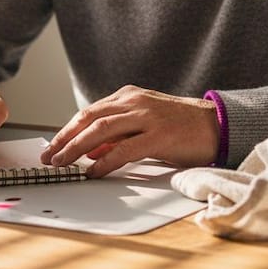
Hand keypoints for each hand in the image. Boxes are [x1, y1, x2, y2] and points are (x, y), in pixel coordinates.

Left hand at [39, 85, 218, 177]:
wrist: (217, 125)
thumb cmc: (181, 127)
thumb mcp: (144, 125)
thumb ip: (118, 135)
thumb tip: (90, 152)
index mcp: (129, 96)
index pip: (89, 112)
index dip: (67, 130)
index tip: (52, 146)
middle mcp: (135, 102)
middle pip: (89, 119)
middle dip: (65, 139)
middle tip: (50, 157)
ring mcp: (147, 117)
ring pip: (101, 131)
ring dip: (77, 149)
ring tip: (63, 164)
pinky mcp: (159, 135)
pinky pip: (124, 149)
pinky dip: (105, 162)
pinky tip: (93, 172)